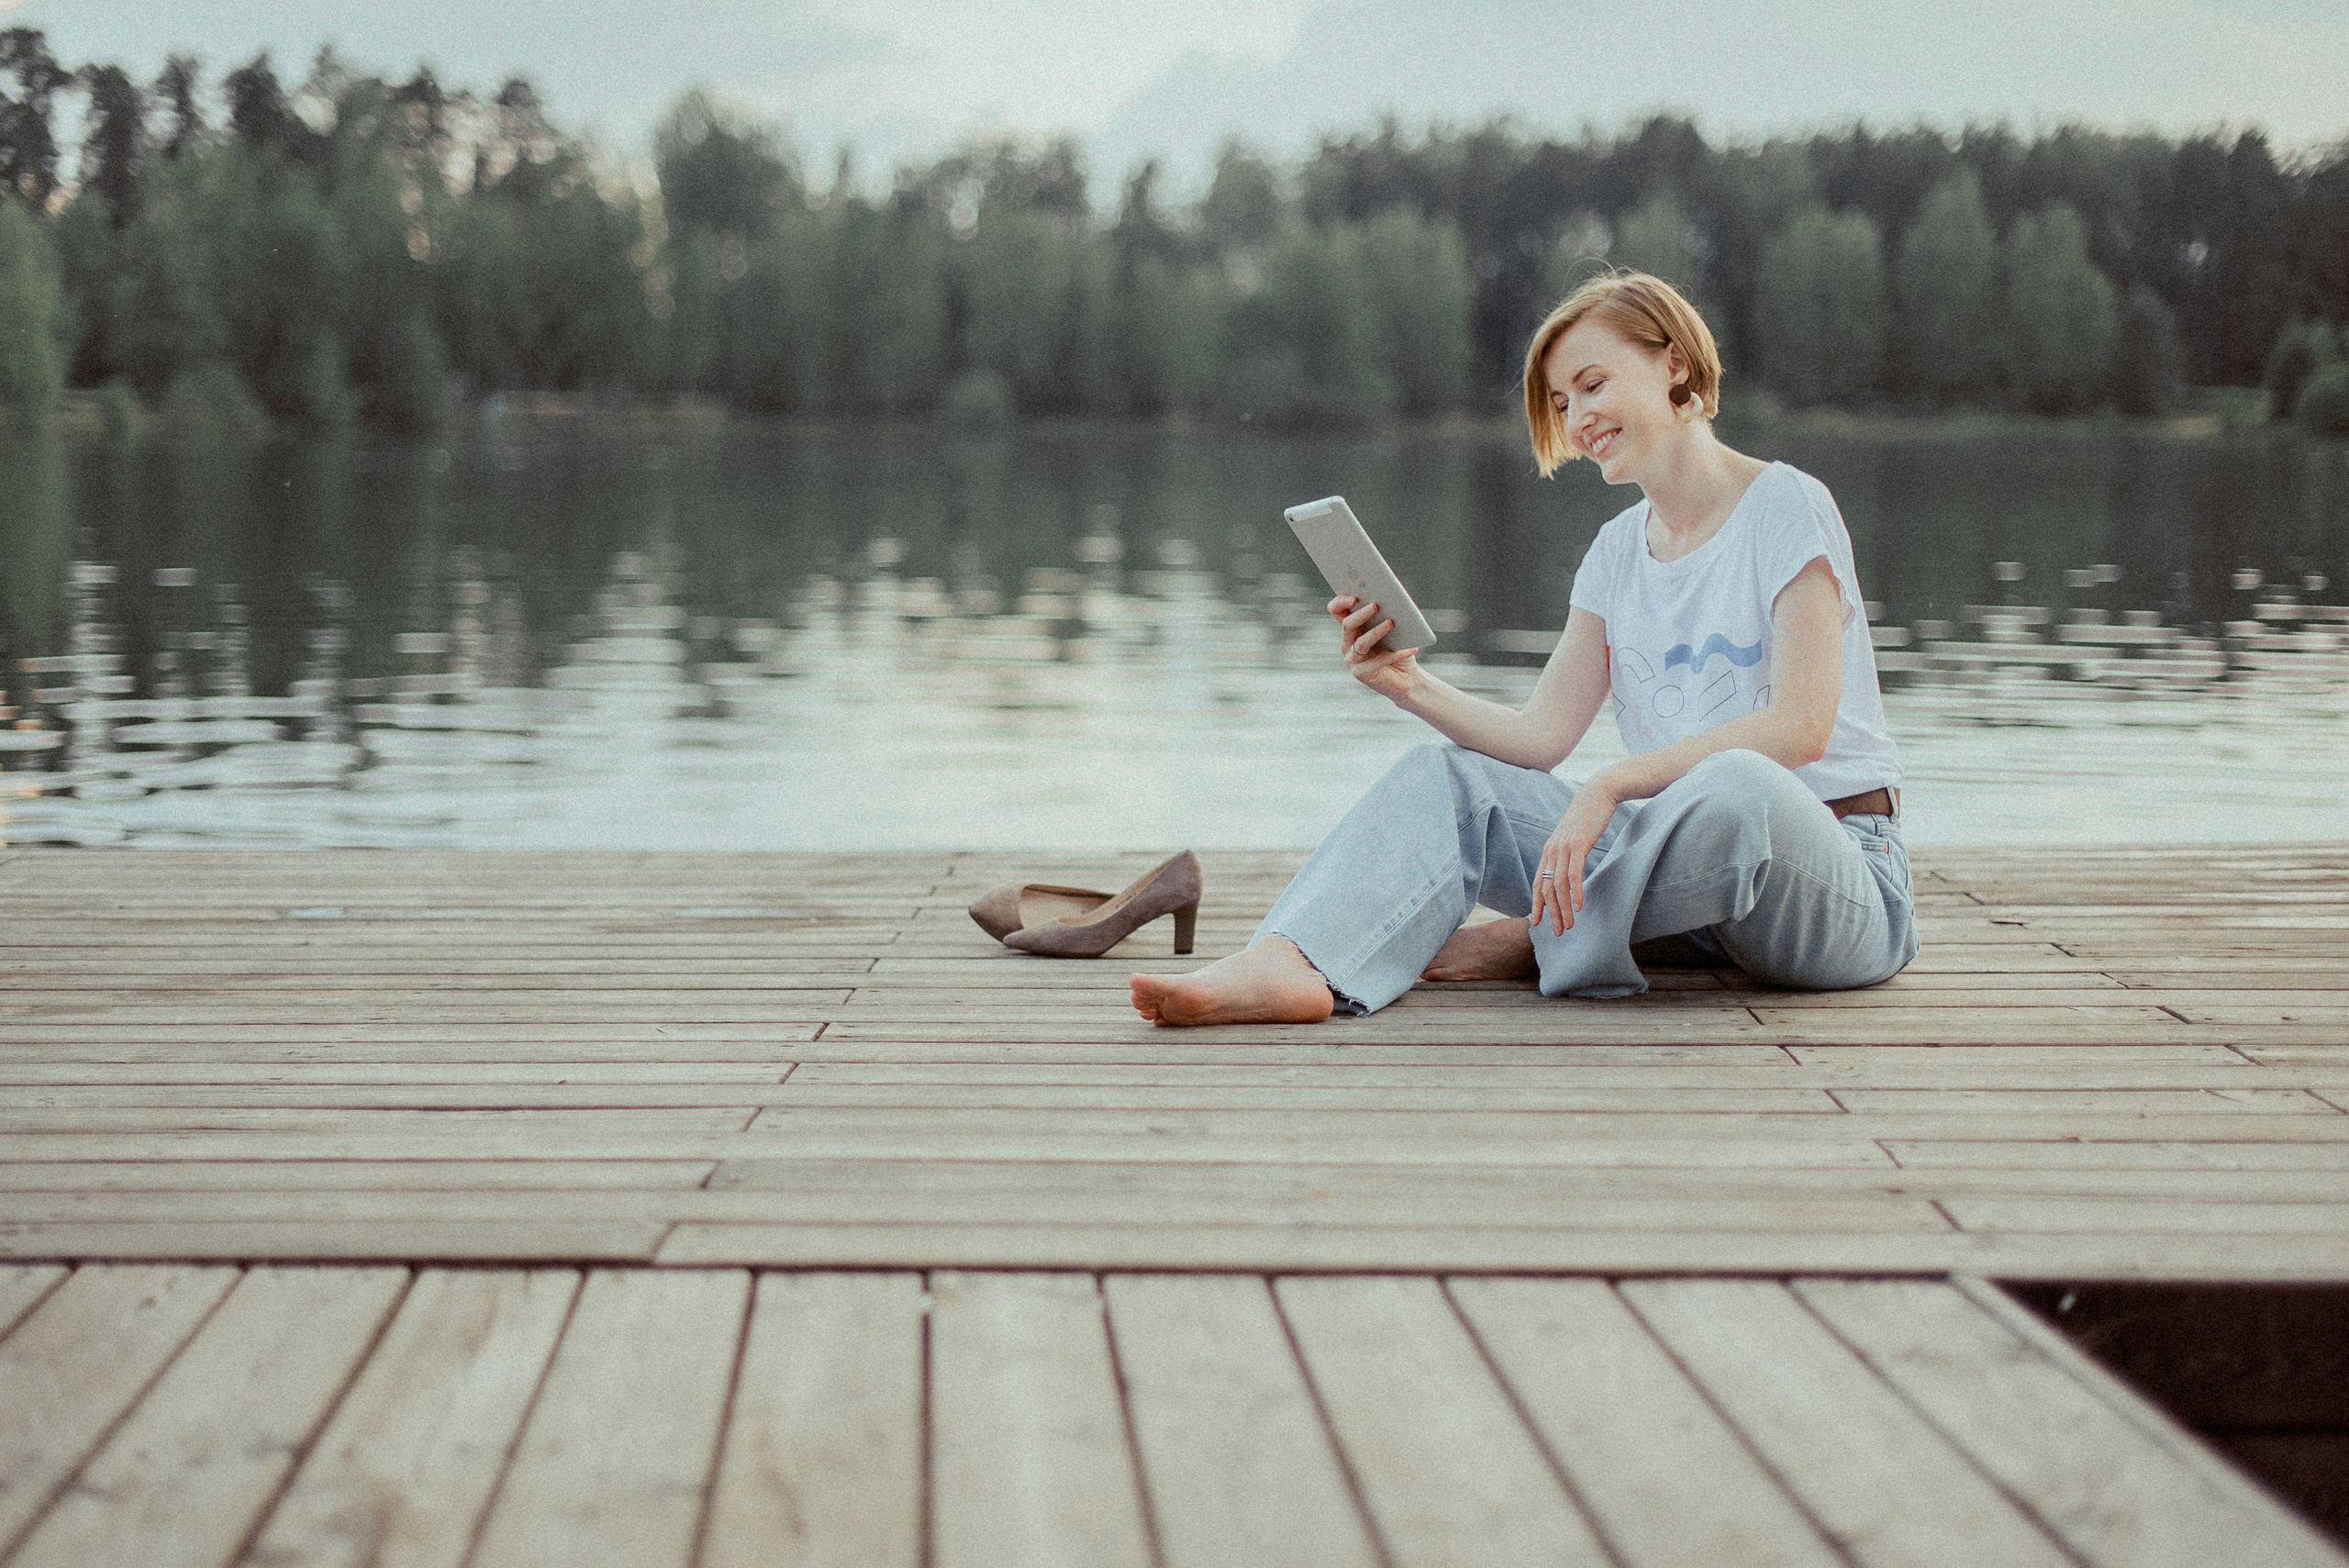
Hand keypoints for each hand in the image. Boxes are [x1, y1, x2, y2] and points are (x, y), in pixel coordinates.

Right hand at [1330, 594, 1421, 700]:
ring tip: (1391, 623)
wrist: (1407, 678)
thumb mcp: (1394, 628)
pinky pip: (1378, 661)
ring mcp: (1352, 660)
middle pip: (1347, 625)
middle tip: (1375, 606)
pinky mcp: (1361, 674)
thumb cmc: (1400, 649)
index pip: (1336, 611)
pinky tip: (1412, 647)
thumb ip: (1389, 613)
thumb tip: (1393, 598)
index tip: (1354, 597)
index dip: (1340, 602)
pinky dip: (1396, 653)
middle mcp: (1347, 644)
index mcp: (1352, 629)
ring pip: (1361, 643)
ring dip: (1376, 632)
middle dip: (1361, 614)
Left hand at [1530, 771, 1622, 934]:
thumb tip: (1568, 870)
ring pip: (1558, 885)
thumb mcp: (1574, 837)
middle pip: (1546, 889)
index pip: (1538, 882)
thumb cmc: (1589, 817)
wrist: (1599, 793)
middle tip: (1558, 932)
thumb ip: (1568, 853)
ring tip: (1570, 925)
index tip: (1537, 923)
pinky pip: (1574, 874)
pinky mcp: (1578, 844)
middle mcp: (1551, 850)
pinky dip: (1575, 892)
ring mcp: (1563, 847)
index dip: (1536, 904)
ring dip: (1563, 908)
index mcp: (1549, 850)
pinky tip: (1578, 907)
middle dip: (1551, 913)